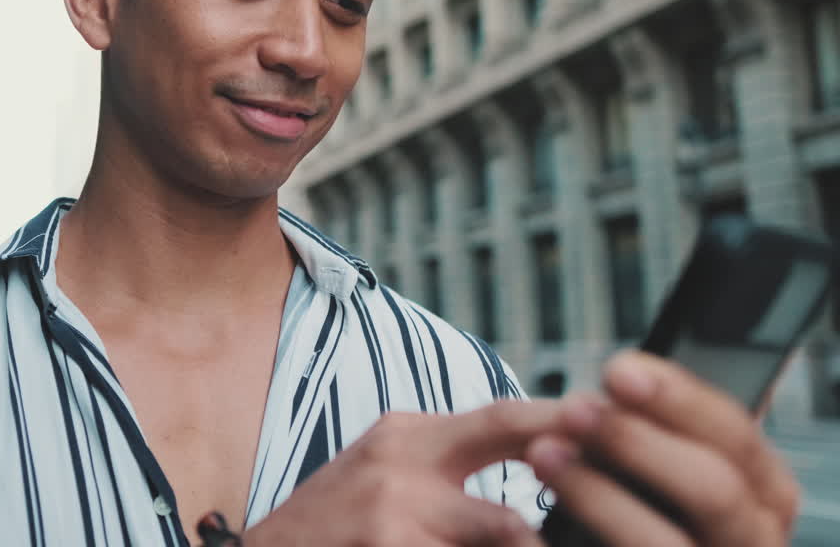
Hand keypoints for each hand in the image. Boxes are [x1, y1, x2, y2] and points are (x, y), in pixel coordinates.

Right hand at [242, 398, 592, 545]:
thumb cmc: (334, 523)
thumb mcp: (385, 469)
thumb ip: (449, 461)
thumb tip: (543, 458)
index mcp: (407, 436)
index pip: (503, 420)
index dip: (566, 425)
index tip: (620, 428)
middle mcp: (400, 467)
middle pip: (509, 486)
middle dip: (561, 498)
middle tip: (605, 504)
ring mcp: (392, 519)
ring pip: (499, 541)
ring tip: (551, 544)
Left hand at [527, 351, 800, 546]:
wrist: (617, 543)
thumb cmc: (648, 509)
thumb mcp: (670, 467)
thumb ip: (660, 431)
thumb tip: (619, 378)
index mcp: (762, 493)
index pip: (735, 436)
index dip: (680, 399)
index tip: (618, 371)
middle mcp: (751, 540)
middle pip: (714, 490)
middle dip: (639, 443)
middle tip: (574, 409)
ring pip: (664, 544)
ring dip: (600, 496)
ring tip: (542, 454)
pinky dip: (574, 540)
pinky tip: (526, 526)